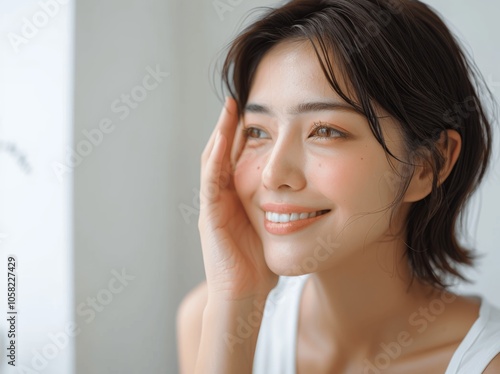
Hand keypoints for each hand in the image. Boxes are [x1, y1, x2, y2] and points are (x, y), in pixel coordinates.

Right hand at [198, 97, 277, 301]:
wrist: (243, 296)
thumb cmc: (260, 266)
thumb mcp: (273, 230)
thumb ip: (282, 210)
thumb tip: (307, 195)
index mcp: (234, 199)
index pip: (237, 159)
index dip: (244, 135)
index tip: (258, 112)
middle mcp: (220, 198)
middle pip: (223, 153)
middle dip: (230, 126)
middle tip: (240, 99)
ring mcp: (212, 205)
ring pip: (213, 159)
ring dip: (221, 132)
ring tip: (231, 106)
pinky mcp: (209, 215)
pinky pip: (211, 179)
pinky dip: (217, 155)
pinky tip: (224, 134)